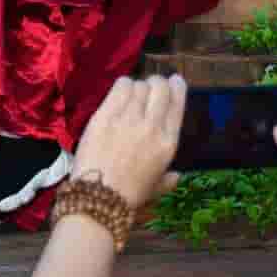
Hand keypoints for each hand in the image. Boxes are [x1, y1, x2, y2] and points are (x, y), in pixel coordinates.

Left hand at [72, 73, 186, 211]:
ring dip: (138, 86)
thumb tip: (177, 176)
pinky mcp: (106, 114)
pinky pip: (120, 87)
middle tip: (151, 85)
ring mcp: (129, 118)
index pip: (177, 104)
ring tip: (133, 92)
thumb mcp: (156, 188)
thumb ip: (168, 179)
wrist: (99, 196)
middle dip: (158, 83)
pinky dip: (123, 85)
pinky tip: (120, 91)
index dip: (177, 88)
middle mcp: (152, 126)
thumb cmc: (129, 195)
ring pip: (140, 86)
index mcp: (168, 143)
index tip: (175, 80)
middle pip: (160, 89)